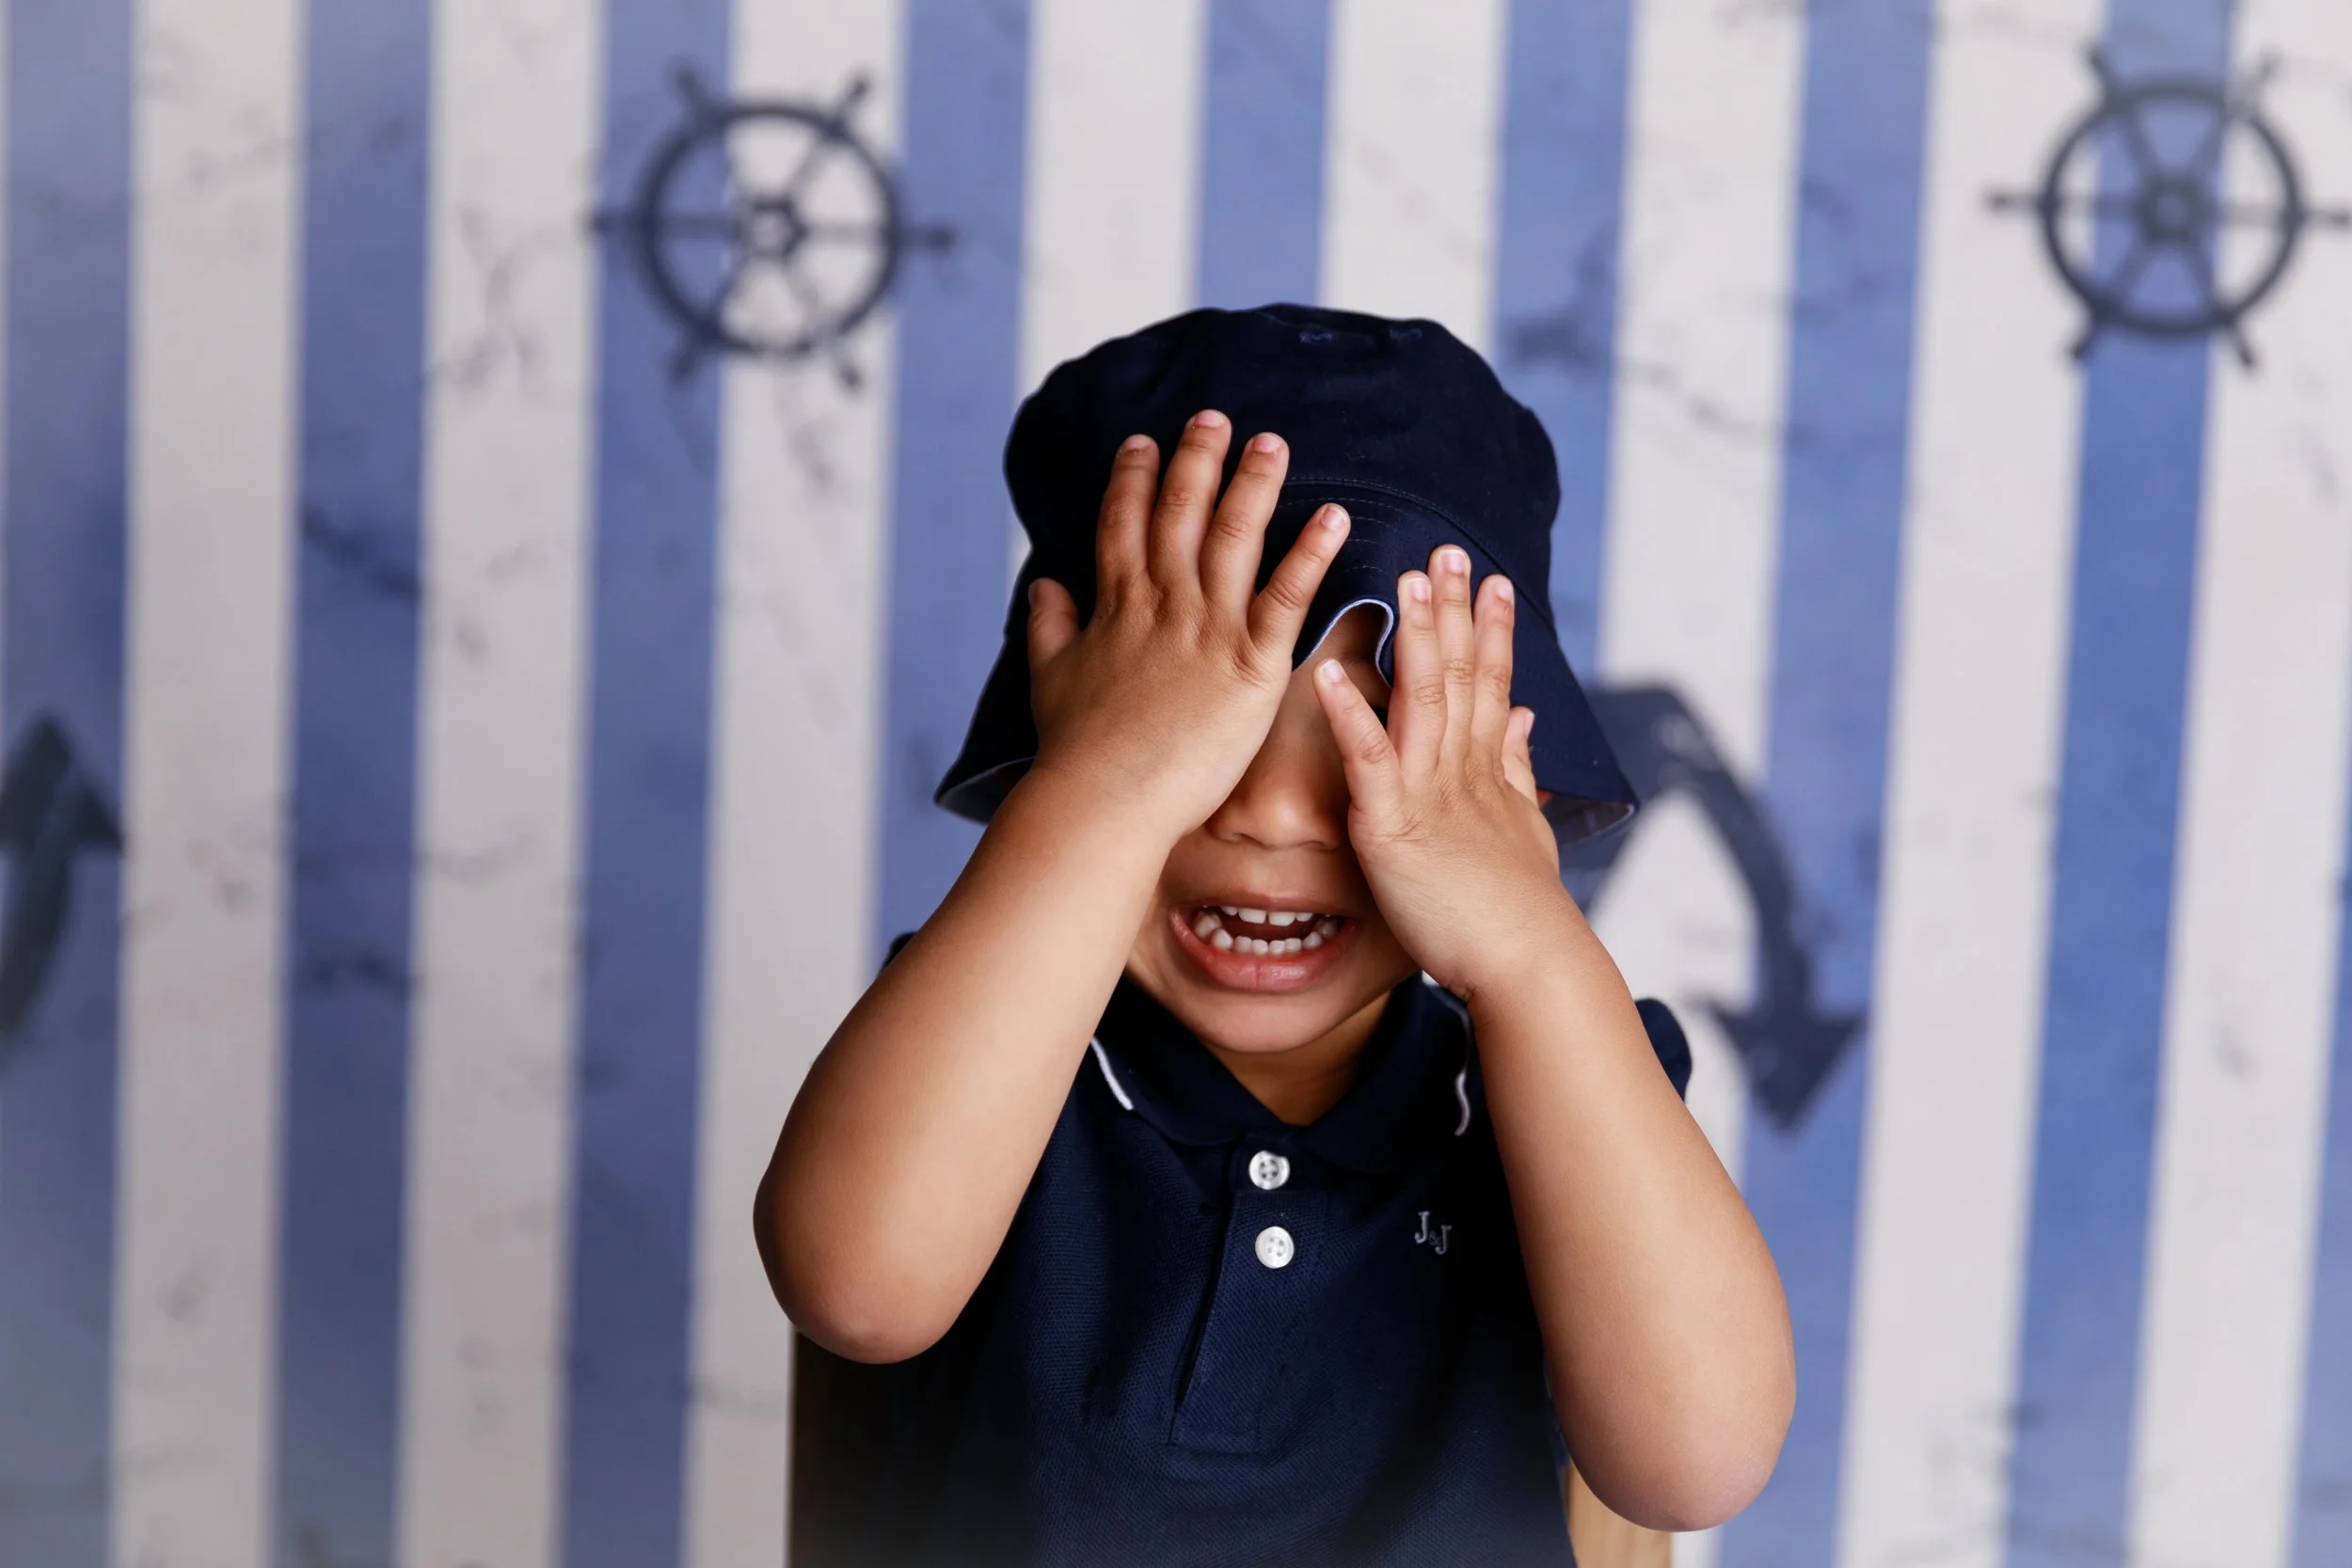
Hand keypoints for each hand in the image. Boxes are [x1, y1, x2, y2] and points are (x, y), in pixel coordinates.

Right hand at [1025, 410, 1351, 841]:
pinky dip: (1312, 551)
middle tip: (1215, 417)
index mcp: (1116, 608)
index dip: (1133, 480)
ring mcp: (1207, 630)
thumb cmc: (1077, 753)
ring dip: (1255, 485)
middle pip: (1180, 515)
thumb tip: (1043, 583)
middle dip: (1197, 461)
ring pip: (1234, 538)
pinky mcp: (1250, 664)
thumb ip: (1049, 626)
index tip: (1142, 441)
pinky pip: (1288, 595)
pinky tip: (1336, 515)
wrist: (1103, 800)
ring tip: (1274, 442)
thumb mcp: (1050, 679)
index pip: (1122, 525)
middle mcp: (1162, 604)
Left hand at [1310, 544, 1574, 1000]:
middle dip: (1453, 610)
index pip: (1491, 685)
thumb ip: (1520, 769)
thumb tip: (1526, 718)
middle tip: (1447, 550)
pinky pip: (1368, 761)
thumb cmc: (1520, 913)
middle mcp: (1461, 771)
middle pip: (1459, 676)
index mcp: (1487, 772)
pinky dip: (1349, 716)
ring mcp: (1429, 795)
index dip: (1490, 631)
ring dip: (1412, 638)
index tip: (1492, 580)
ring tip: (1404, 581)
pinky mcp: (1393, 827)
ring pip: (1422, 701)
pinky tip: (1329, 674)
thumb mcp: (1526, 829)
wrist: (1527, 963)